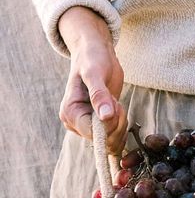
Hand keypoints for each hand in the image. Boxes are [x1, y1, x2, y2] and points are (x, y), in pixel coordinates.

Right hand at [58, 7, 127, 154]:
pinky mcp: (98, 127)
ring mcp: (87, 127)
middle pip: (103, 140)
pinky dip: (122, 130)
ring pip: (111, 143)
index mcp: (70, 113)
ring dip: (121, 126)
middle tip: (117, 102)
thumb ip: (99, 95)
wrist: (96, 54)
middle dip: (117, 124)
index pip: (92, 132)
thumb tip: (105, 117)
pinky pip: (114, 140)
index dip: (110, 123)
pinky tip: (120, 113)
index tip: (115, 104)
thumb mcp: (95, 72)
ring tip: (116, 103)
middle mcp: (75, 124)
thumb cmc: (92, 59)